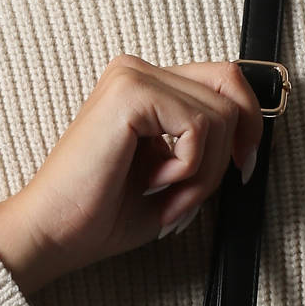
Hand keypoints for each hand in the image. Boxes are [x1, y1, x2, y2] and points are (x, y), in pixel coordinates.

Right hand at [0, 54, 265, 292]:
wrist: (53, 234)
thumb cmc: (101, 215)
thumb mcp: (174, 178)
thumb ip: (206, 149)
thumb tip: (251, 141)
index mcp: (144, 87)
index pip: (223, 80)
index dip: (248, 123)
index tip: (244, 167)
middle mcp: (137, 71)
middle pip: (230, 88)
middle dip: (230, 149)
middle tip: (199, 190)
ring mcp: (132, 76)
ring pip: (220, 113)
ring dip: (204, 171)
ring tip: (164, 194)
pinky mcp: (131, 93)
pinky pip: (199, 126)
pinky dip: (188, 168)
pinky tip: (152, 182)